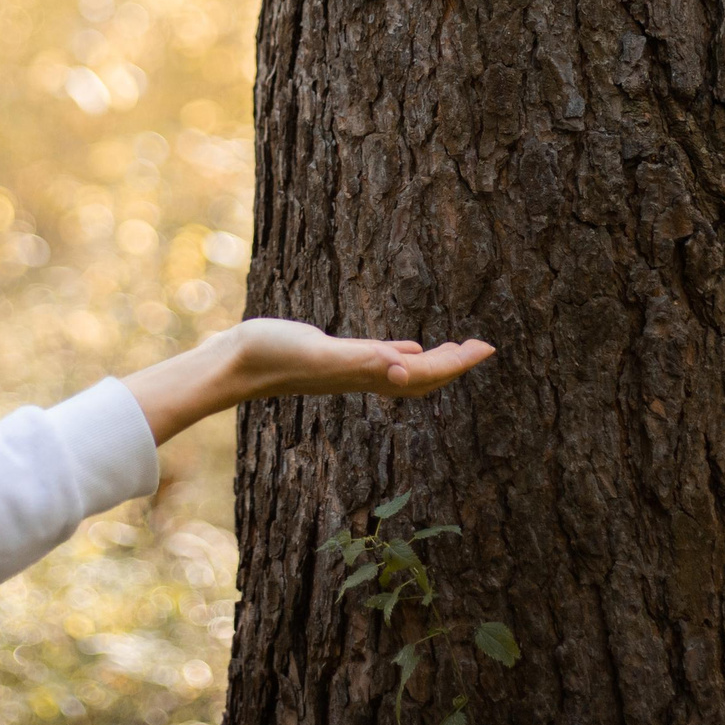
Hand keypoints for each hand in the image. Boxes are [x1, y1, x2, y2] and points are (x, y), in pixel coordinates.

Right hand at [125, 318, 493, 445]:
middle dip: (457, 364)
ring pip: (405, 372)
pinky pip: (381, 361)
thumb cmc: (273, 355)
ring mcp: (348, 369)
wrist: (235, 363)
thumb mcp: (321, 352)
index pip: (426, 374)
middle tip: (486, 348)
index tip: (488, 349)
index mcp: (366, 372)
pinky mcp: (333, 357)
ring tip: (459, 353)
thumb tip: (405, 367)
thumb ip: (360, 360)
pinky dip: (403, 357)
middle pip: (422, 377)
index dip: (459, 362)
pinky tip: (410, 351)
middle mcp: (363, 374)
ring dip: (436, 364)